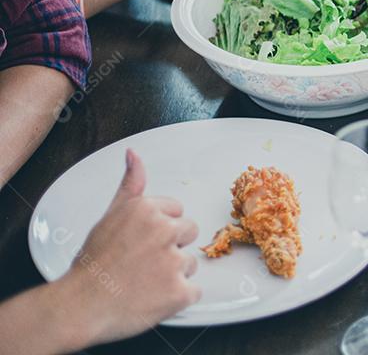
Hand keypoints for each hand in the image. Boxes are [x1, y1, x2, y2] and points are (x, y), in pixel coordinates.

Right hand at [57, 150, 198, 346]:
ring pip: (190, 264)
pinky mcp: (180, 292)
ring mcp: (173, 262)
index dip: (159, 231)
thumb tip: (134, 153)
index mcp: (147, 209)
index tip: (140, 244)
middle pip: (189, 233)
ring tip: (143, 283)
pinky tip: (152, 299)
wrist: (78, 308)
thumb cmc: (93, 264)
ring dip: (173, 276)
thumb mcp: (110, 217)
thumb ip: (130, 185)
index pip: (177, 212)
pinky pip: (194, 291)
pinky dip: (177, 299)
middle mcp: (164, 230)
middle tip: (142, 264)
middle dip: (171, 248)